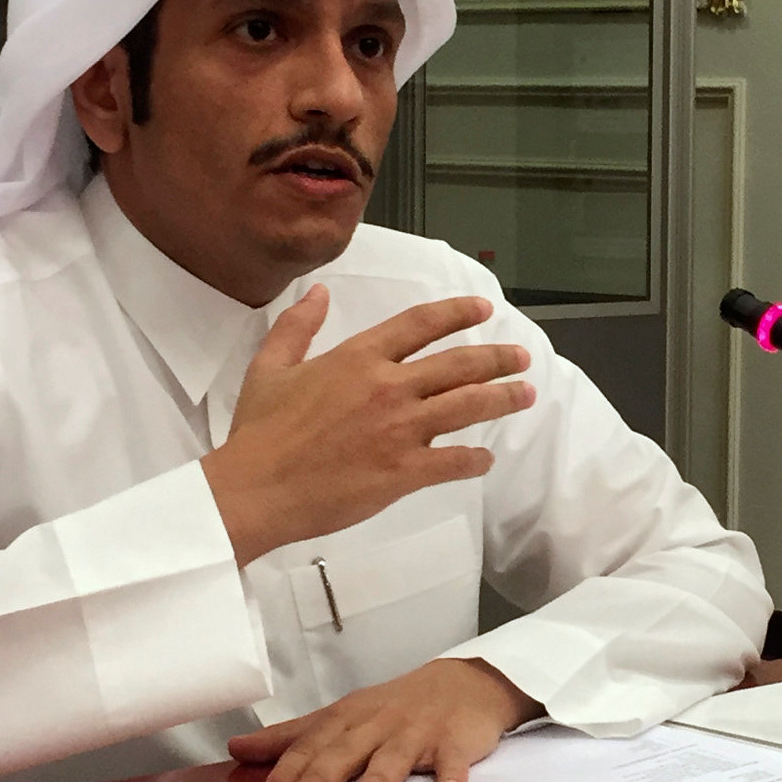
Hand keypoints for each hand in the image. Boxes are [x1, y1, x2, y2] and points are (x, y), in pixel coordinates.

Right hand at [202, 286, 533, 564]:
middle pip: (459, 364)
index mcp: (357, 358)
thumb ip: (297, 326)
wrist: (256, 488)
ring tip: (524, 394)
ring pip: (468, 406)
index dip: (456, 313)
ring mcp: (399, 430)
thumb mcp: (269, 367)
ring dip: (502, 398)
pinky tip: (485, 458)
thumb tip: (318, 293)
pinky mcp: (404, 471)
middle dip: (497, 357)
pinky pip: (454, 462)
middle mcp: (387, 387)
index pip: (419, 325)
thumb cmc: (259, 431)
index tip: (483, 309)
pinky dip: (475, 460)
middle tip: (520, 357)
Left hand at [227, 658, 544, 781]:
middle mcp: (378, 723)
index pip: (313, 742)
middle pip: (347, 750)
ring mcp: (417, 731)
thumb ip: (292, 736)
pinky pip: (453, 758)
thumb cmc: (392, 706)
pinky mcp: (454, 740)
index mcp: (349, 718)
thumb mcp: (341, 715)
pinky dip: (452, 773)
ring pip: (395, 755)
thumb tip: (238, 748)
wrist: (460, 683)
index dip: (290, 766)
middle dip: (323, 776)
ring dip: (380, 777)